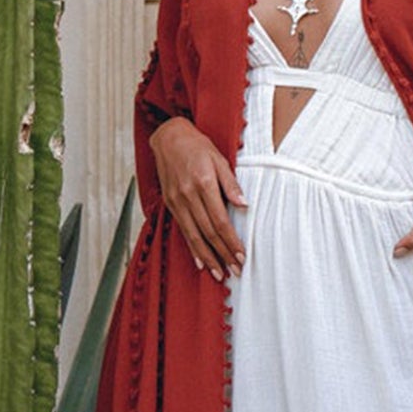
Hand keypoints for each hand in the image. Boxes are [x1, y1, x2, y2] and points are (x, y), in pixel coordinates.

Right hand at [150, 117, 245, 278]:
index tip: (242, 256)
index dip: (231, 241)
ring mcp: (177, 201)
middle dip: (223, 254)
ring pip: (194, 236)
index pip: (220, 221)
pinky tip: (200, 261)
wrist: (168, 138)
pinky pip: (183, 230)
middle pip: (208, 232)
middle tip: (235, 271)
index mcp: (203, 184)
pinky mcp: (170, 204)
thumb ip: (231, 184)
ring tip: (219, 273)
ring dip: (207, 257)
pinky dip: (192, 248)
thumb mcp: (220, 159)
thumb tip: (244, 205)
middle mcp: (188, 195)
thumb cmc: (197, 146)